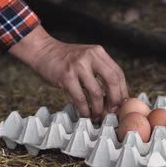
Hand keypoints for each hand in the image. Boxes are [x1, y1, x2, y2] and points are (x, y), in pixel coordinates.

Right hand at [9, 26, 127, 120]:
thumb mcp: (86, 57)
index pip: (118, 72)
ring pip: (96, 93)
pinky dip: (84, 110)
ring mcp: (78, 66)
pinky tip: (85, 114)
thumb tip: (114, 94)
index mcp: (98, 52)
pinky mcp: (66, 77)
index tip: (122, 103)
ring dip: (98, 108)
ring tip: (97, 115)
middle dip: (115, 100)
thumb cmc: (65, 58)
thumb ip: (99, 70)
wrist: (43, 51)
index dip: (122, 90)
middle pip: (112, 81)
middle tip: (113, 111)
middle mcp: (90, 57)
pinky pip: (80, 98)